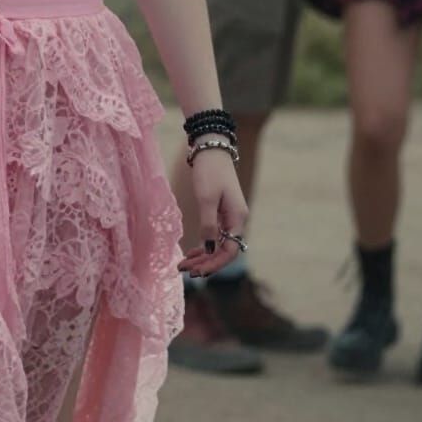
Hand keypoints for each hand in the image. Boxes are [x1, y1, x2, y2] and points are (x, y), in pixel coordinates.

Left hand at [177, 148, 249, 276]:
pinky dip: (203, 245)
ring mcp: (230, 217)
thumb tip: (208, 249)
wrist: (211, 150)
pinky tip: (191, 252)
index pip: (229, 251)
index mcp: (238, 218)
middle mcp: (236, 220)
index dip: (214, 264)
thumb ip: (208, 224)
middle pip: (223, 251)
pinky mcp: (221, 212)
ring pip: (218, 244)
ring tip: (184, 265)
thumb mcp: (206, 198)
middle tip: (185, 271)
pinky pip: (215, 236)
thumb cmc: (210, 172)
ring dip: (202, 256)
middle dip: (205, 263)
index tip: (197, 272)